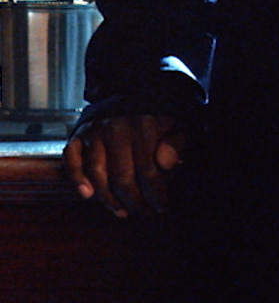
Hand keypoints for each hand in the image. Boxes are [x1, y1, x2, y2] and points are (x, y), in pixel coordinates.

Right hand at [64, 113, 191, 216]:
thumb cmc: (162, 115)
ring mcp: (95, 129)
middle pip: (121, 178)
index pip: (147, 171)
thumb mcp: (182, 122)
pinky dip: (77, 179)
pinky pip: (72, 159)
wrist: (138, 89)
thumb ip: (180, 142)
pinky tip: (88, 195)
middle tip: (142, 213)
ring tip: (121, 211)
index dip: (155, 194)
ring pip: (97, 174)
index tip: (162, 207)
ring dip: (108, 198)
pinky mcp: (79, 133)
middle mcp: (117, 125)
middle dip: (133, 202)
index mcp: (145, 124)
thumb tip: (165, 163)